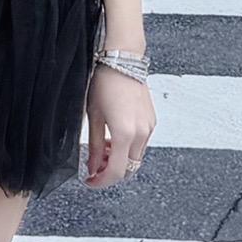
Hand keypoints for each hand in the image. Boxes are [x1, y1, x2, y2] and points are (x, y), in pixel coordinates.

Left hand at [83, 65, 154, 188]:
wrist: (123, 59)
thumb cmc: (104, 82)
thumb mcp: (93, 116)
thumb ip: (94, 145)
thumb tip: (92, 167)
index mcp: (125, 133)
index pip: (116, 172)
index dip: (101, 182)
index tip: (90, 181)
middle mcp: (142, 133)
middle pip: (129, 168)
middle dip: (110, 172)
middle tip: (93, 167)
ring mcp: (149, 127)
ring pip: (136, 157)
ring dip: (119, 160)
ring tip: (101, 149)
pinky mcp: (151, 120)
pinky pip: (141, 144)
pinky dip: (127, 148)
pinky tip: (113, 138)